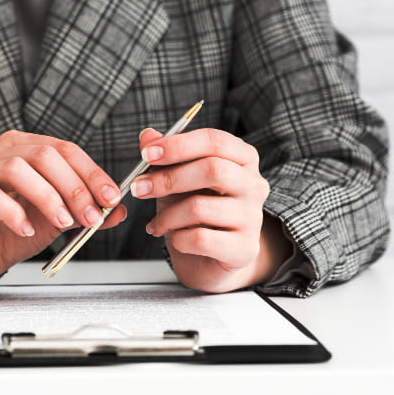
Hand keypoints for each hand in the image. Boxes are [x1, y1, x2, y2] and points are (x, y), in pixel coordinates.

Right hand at [0, 130, 126, 291]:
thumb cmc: (12, 231)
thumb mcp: (57, 220)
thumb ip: (85, 211)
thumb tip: (118, 210)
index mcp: (25, 148)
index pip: (64, 149)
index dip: (91, 173)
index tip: (110, 198)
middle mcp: (0, 153)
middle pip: (44, 155)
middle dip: (74, 187)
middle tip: (91, 216)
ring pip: (16, 168)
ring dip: (47, 196)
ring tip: (61, 221)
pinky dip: (13, 212)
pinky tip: (26, 230)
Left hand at [133, 127, 290, 291]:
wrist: (209, 258)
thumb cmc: (194, 211)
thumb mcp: (175, 179)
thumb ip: (163, 156)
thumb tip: (147, 136)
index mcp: (242, 159)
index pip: (215, 141)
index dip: (178, 145)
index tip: (146, 154)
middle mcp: (254, 185)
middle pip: (212, 170)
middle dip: (168, 178)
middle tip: (138, 188)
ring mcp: (253, 218)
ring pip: (200, 207)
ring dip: (167, 215)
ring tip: (157, 223)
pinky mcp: (245, 249)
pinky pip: (201, 239)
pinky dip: (177, 238)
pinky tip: (174, 239)